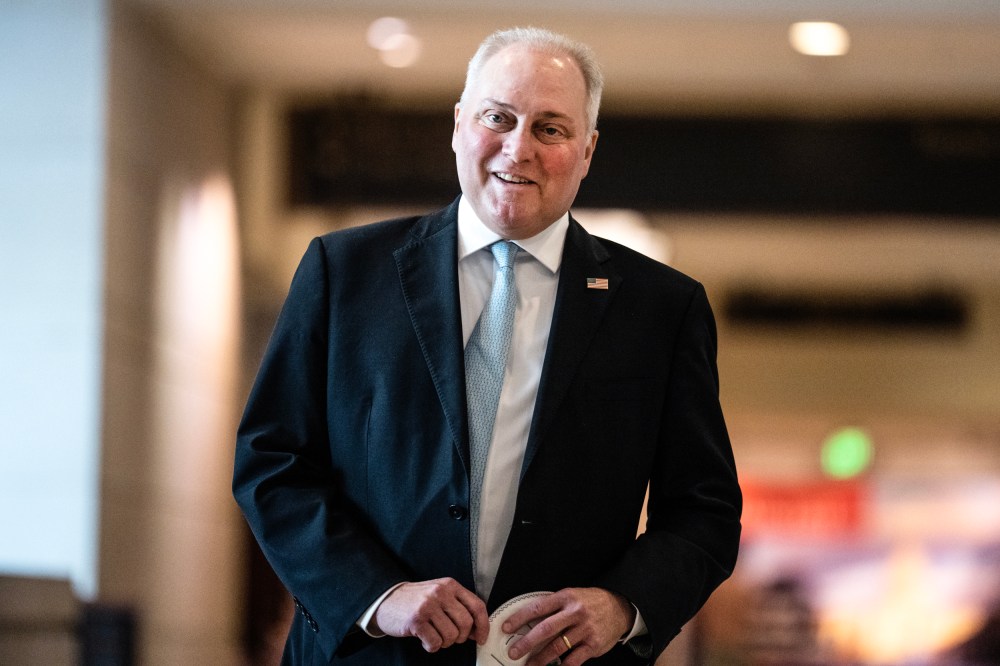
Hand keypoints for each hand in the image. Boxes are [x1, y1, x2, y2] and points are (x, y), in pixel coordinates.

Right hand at [373, 578, 489, 652]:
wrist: (386, 600)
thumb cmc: (416, 600)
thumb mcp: (440, 595)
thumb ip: (459, 607)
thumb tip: (478, 629)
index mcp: (450, 585)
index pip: (477, 606)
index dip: (483, 625)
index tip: (482, 637)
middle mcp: (440, 593)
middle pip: (466, 624)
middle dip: (461, 637)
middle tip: (451, 637)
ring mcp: (428, 605)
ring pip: (451, 636)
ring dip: (444, 642)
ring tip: (434, 635)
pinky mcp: (416, 620)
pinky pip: (435, 643)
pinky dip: (431, 646)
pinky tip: (424, 639)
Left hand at [502, 587, 634, 665]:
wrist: (619, 608)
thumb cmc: (591, 602)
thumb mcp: (572, 596)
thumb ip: (553, 607)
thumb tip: (529, 621)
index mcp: (566, 597)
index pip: (538, 608)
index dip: (520, 618)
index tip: (506, 627)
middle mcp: (575, 613)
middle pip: (545, 629)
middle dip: (527, 643)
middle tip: (514, 652)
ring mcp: (585, 630)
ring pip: (557, 647)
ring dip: (540, 659)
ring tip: (529, 665)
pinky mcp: (593, 645)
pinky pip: (574, 659)